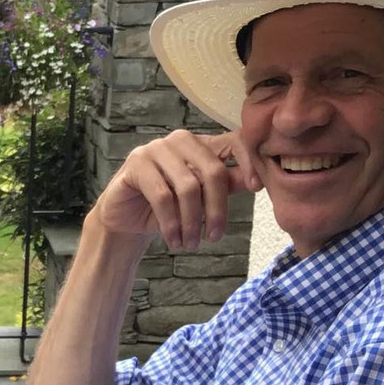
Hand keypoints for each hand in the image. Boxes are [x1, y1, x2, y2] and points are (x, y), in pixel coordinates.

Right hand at [93, 130, 261, 250]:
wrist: (125, 220)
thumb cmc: (167, 208)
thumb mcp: (201, 198)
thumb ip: (226, 185)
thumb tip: (257, 180)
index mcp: (200, 144)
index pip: (234, 141)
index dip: (248, 162)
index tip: (256, 189)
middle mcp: (180, 140)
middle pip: (212, 171)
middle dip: (217, 210)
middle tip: (213, 238)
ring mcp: (155, 148)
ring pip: (188, 186)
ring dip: (191, 222)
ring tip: (190, 244)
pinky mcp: (136, 163)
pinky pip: (162, 196)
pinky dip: (171, 223)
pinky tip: (174, 240)